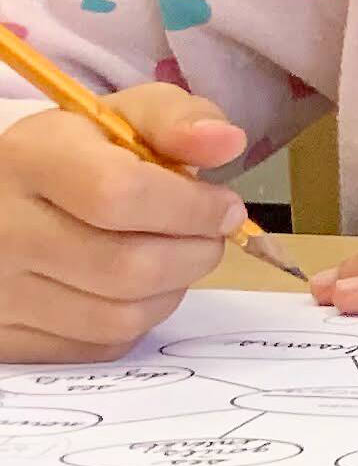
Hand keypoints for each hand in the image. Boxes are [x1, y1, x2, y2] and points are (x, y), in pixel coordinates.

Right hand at [0, 84, 247, 359]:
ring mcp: (0, 290)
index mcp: (28, 159)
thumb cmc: (75, 157)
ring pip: (120, 316)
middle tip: (208, 236)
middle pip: (128, 267)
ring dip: (172, 290)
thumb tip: (227, 141)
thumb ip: (176, 120)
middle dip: (195, 254)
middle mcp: (2, 229)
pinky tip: (133, 286)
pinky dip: (137, 320)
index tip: (225, 207)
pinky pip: (101, 345)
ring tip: (173, 257)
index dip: (193, 207)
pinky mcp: (7, 336)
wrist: (5, 200)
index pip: (121, 194)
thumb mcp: (118, 120)